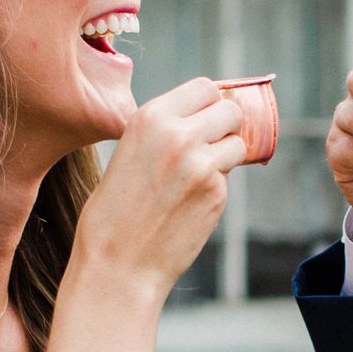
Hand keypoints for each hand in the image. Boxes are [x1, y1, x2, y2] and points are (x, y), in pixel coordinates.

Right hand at [75, 78, 245, 298]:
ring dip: (226, 156)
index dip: (210, 104)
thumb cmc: (115, 213)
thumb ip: (164, 131)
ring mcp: (201, 163)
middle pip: (229, 110)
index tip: (206, 120)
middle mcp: (178, 133)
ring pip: (237, 144)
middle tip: (209, 148)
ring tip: (197, 178)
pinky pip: (229, 177)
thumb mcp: (130, 152)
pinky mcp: (216, 193)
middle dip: (225, 127)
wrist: (117, 265)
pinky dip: (217, 187)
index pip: (204, 87)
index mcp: (150, 117)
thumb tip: (203, 118)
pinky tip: (190, 205)